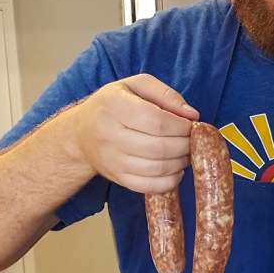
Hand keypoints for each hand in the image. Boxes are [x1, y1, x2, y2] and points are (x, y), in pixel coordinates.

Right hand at [70, 75, 198, 192]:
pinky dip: (169, 181)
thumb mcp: (135, 86)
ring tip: (185, 153)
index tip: (191, 125)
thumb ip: (165, 94)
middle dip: (185, 145)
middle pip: (159, 147)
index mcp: (115, 106)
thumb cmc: (113, 105)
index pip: (157, 121)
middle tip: (192, 141)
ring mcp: (112, 160)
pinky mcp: (117, 178)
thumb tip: (192, 115)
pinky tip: (175, 170)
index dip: (181, 126)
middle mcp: (110, 135)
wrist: (81, 134)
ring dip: (180, 163)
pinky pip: (149, 186)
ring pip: (157, 168)